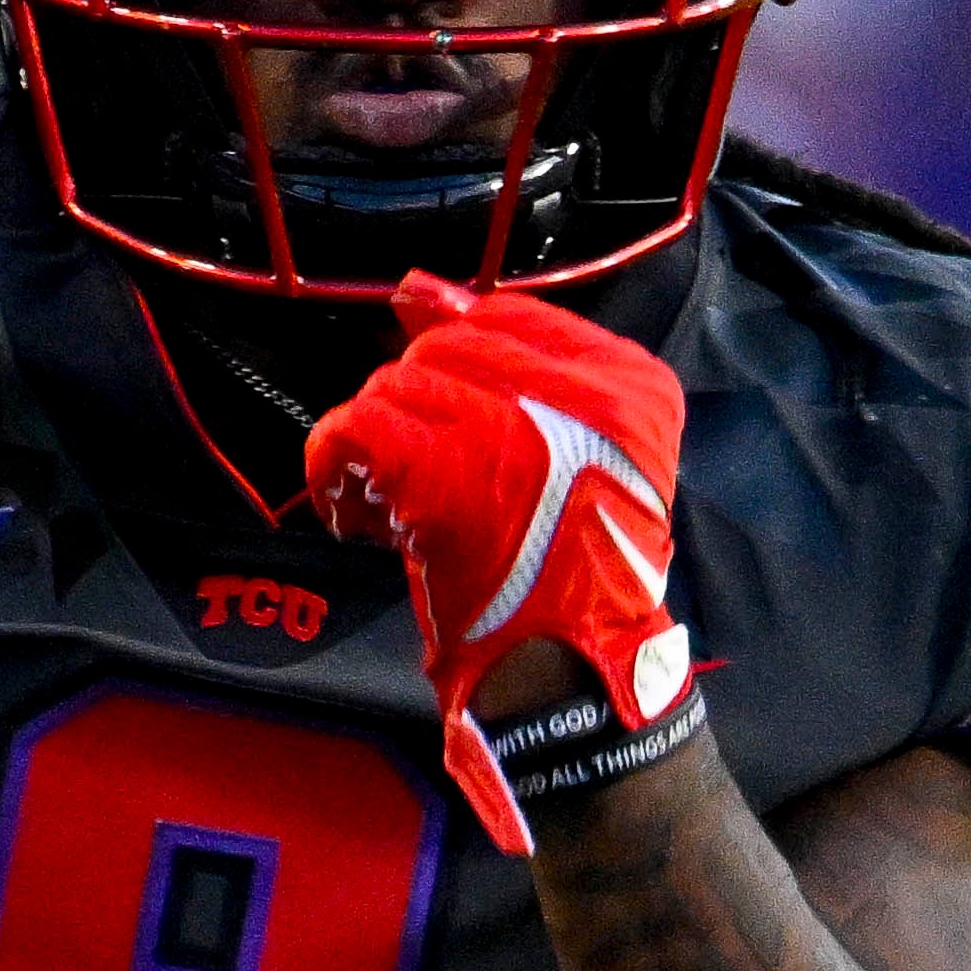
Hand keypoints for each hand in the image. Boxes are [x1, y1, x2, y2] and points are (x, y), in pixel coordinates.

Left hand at [299, 272, 697, 853]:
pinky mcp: (449, 474)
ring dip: (377, 459)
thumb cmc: (567, 582)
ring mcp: (518, 431)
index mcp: (632, 386)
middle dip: (415, 419)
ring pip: (390, 391)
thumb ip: (508, 371)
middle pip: (441, 353)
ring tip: (404, 519)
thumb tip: (416, 288)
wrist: (569, 682)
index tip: (443, 420)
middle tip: (425, 491)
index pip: (508, 318)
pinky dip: (338, 477)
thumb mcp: (570, 463)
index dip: (455, 364)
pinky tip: (366, 523)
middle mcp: (586, 396)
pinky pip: (353, 431)